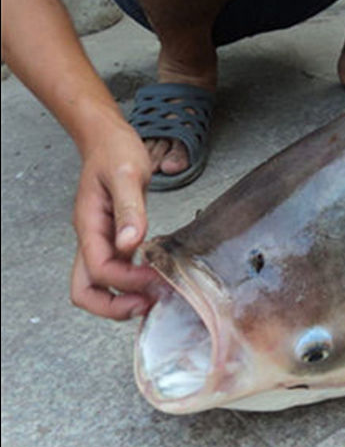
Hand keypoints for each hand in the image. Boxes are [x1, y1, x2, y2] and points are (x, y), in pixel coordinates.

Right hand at [70, 120, 160, 319]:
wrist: (107, 139)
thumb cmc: (114, 151)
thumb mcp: (127, 173)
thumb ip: (130, 209)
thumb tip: (130, 242)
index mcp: (89, 225)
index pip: (99, 269)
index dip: (126, 281)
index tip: (154, 277)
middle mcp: (91, 239)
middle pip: (86, 291)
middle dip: (113, 307)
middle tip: (147, 304)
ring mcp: (100, 243)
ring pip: (99, 288)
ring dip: (123, 300)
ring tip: (155, 297)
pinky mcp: (114, 242)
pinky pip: (116, 275)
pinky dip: (132, 286)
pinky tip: (155, 281)